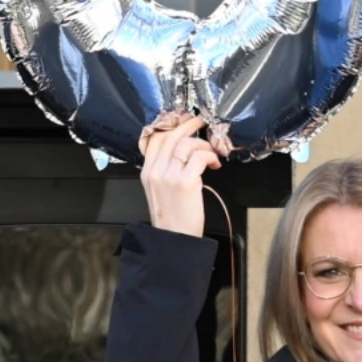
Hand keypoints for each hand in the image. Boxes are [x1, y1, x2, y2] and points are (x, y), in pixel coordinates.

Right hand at [138, 115, 221, 238]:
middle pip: (171, 135)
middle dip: (189, 125)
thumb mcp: (158, 190)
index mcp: (147, 172)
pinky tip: (214, 164)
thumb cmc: (171, 217)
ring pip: (187, 144)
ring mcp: (169, 176)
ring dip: (204, 145)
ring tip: (212, 154)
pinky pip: (200, 157)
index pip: (154, 139)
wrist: (174, 239)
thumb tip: (183, 152)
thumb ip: (164, 170)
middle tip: (202, 122)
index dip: (170, 126)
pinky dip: (210, 156)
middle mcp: (155, 171)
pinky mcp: (185, 182)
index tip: (184, 122)